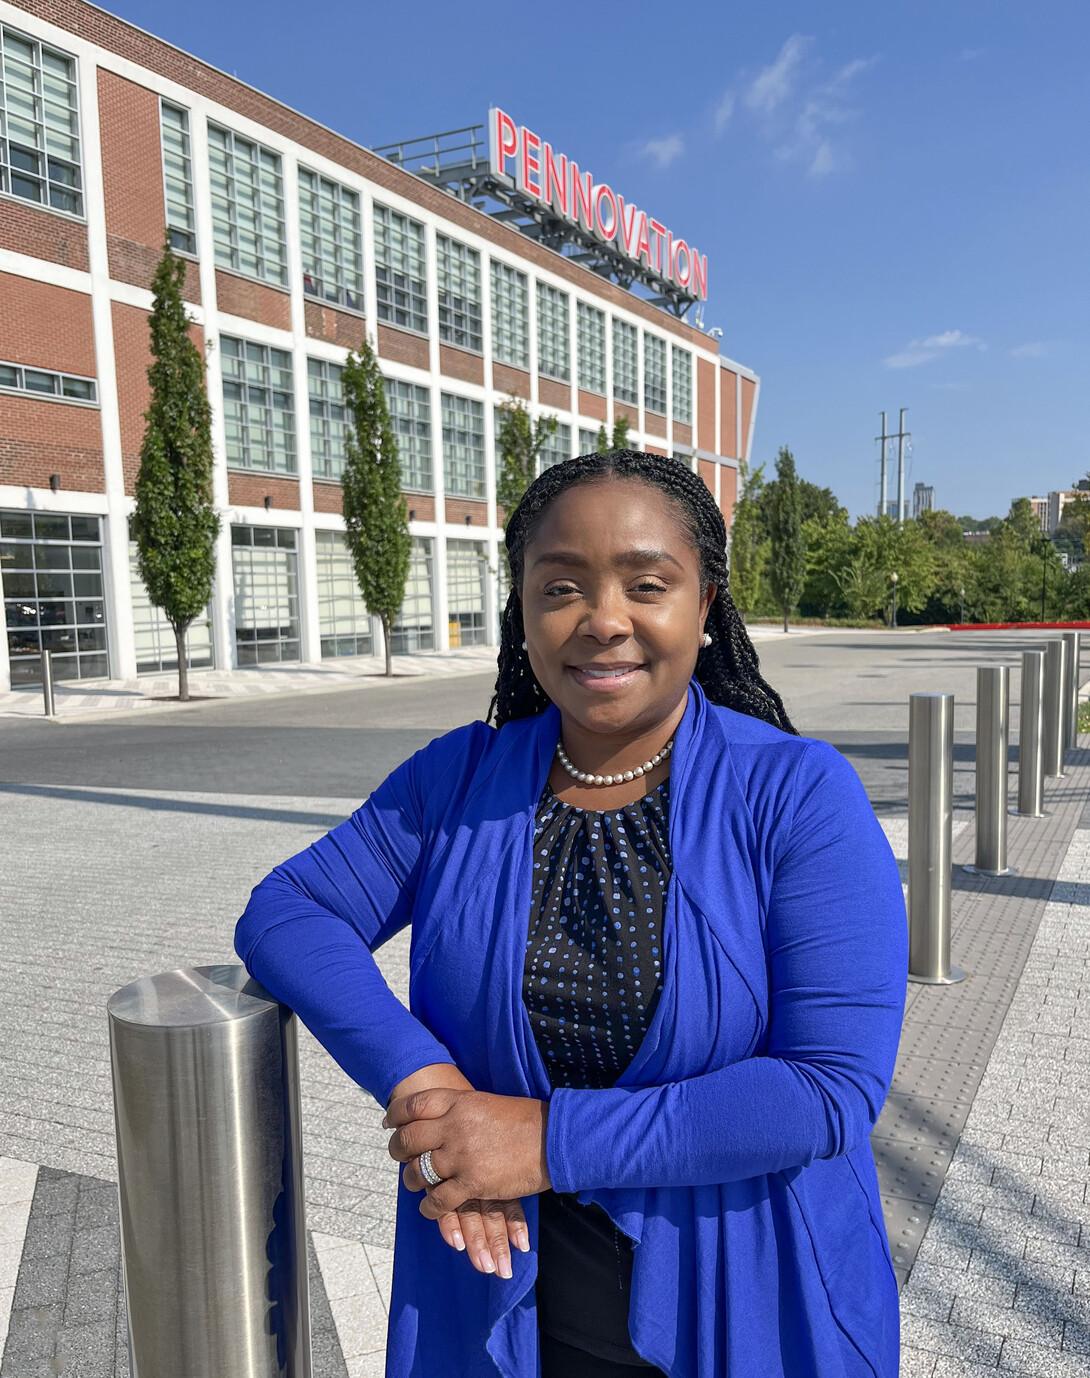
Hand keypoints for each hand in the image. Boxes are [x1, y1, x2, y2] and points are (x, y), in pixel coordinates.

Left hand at [384, 1065, 531, 1276]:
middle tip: (397, 1153)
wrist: (553, 1139)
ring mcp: (462, 1155)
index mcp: (459, 1102)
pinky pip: (438, 1200)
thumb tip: (440, 1116)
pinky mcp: (473, 1182)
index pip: (414, 1105)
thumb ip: (460, 1109)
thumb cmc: (526, 1121)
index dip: (396, 1114)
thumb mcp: (487, 1103)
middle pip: (410, 1138)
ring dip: (412, 1179)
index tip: (388, 1122)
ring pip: (419, 1171)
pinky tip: (429, 1208)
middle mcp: (454, 1126)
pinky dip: (430, 1207)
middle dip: (397, 1148)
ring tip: (413, 1181)